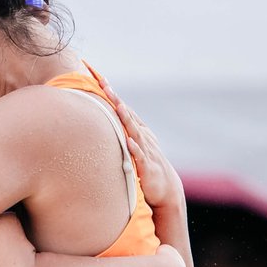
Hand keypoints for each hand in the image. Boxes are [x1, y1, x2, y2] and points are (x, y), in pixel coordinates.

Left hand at [101, 80, 181, 208]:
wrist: (166, 186)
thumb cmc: (146, 164)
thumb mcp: (133, 145)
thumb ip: (121, 133)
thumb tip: (104, 121)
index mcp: (138, 131)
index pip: (124, 109)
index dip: (113, 95)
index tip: (101, 80)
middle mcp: (142, 136)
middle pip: (128, 115)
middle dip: (116, 101)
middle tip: (105, 86)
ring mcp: (145, 150)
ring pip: (135, 132)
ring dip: (127, 120)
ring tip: (119, 107)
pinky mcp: (147, 167)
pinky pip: (140, 156)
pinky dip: (134, 148)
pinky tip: (128, 141)